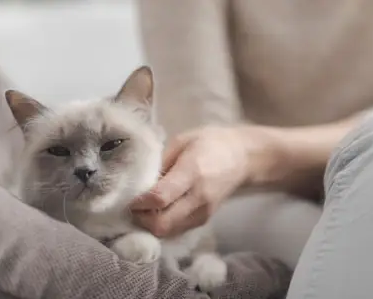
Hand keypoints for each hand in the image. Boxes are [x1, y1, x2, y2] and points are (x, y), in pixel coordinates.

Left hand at [131, 126, 266, 236]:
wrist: (243, 158)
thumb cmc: (210, 143)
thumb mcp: (182, 141)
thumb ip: (160, 162)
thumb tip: (139, 182)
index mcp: (193, 172)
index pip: (160, 197)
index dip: (139, 201)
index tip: (129, 196)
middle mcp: (199, 197)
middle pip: (162, 224)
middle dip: (141, 218)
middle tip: (134, 205)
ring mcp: (203, 212)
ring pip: (168, 231)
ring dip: (150, 224)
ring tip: (145, 207)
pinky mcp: (204, 220)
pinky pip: (176, 230)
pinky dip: (162, 225)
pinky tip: (159, 211)